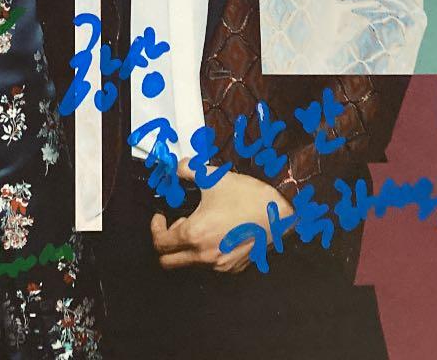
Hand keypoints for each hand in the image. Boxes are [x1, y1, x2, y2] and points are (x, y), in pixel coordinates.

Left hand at [150, 159, 293, 273]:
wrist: (281, 212)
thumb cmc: (247, 196)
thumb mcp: (212, 176)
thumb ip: (188, 169)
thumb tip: (177, 167)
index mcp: (195, 234)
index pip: (160, 243)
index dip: (155, 227)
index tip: (160, 216)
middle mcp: (205, 255)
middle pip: (168, 262)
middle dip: (166, 244)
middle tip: (176, 223)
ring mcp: (220, 265)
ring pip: (190, 264)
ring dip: (187, 247)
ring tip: (199, 224)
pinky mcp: (234, 268)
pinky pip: (210, 265)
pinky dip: (205, 252)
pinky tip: (216, 232)